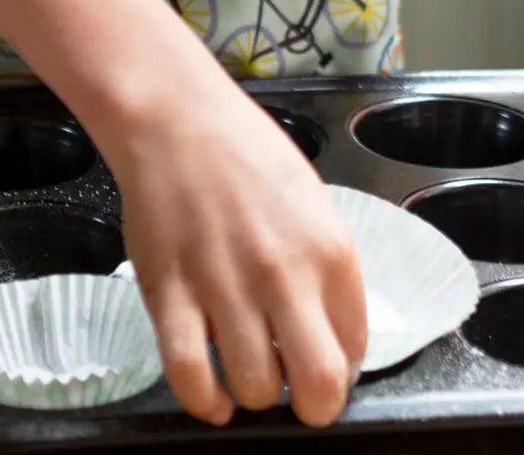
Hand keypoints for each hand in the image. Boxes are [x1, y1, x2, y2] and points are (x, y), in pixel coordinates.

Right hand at [106, 79, 366, 427]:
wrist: (174, 118)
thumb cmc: (244, 152)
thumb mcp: (311, 202)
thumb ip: (325, 269)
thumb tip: (327, 334)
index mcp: (328, 252)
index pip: (356, 349)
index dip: (339, 366)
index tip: (318, 357)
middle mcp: (283, 276)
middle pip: (319, 387)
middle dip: (313, 405)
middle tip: (294, 389)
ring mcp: (222, 287)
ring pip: (254, 389)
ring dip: (254, 393)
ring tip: (244, 369)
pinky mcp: (168, 293)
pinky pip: (189, 375)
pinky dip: (204, 402)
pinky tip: (210, 397)